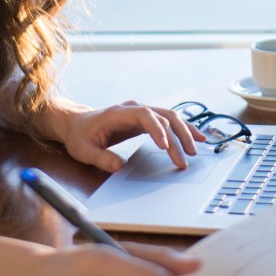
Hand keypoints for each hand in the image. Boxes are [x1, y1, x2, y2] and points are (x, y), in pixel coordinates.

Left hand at [50, 100, 207, 171]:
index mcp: (119, 113)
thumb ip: (100, 158)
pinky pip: (168, 121)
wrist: (77, 123)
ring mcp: (141, 112)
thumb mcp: (84, 150)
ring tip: (198, 147)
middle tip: (187, 156)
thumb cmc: (80, 136)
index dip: (157, 129)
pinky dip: (182, 129)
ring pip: (170, 116)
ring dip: (185, 131)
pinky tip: (196, 137)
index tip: (165, 147)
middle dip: (178, 135)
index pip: (145, 115)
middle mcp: (134, 109)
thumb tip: (118, 166)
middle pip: (163, 115)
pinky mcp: (145, 120)